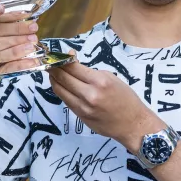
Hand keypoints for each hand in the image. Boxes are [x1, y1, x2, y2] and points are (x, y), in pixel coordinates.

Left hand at [49, 53, 164, 149]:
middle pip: (63, 78)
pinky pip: (66, 100)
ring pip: (60, 90)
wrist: (132, 124)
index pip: (73, 67)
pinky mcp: (80, 116)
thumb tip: (73, 65)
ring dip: (54, 80)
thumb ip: (91, 73)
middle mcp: (89, 94)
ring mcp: (83, 107)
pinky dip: (61, 91)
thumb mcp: (111, 78)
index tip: (57, 55)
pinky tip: (60, 85)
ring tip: (52, 73)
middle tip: (49, 62)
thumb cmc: (126, 99)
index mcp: (99, 81)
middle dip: (53, 68)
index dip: (62, 60)